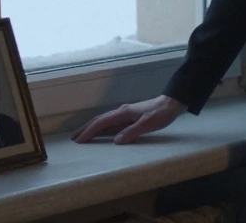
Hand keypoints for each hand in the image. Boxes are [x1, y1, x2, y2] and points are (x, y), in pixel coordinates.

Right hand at [70, 95, 184, 144]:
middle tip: (74, 138)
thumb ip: (132, 132)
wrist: (171, 103)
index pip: (102, 122)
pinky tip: (101, 132)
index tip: (80, 140)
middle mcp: (121, 112)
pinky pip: (111, 122)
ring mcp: (124, 113)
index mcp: (123, 113)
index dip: (90, 131)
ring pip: (104, 120)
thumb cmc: (160, 114)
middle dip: (86, 128)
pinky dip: (102, 127)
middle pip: (99, 120)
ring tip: (83, 135)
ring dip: (92, 127)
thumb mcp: (148, 124)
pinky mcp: (129, 116)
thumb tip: (115, 141)